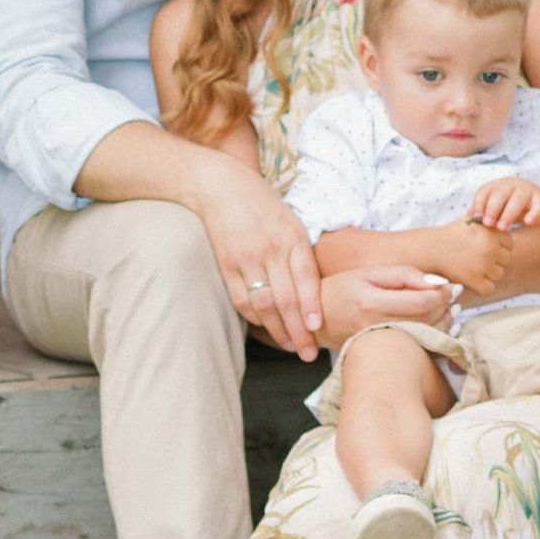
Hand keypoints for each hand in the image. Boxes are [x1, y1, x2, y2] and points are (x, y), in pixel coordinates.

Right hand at [195, 153, 325, 357]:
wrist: (221, 185)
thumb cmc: (264, 205)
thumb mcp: (292, 221)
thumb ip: (303, 254)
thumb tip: (318, 293)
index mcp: (292, 237)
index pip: (306, 279)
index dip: (312, 307)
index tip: (318, 328)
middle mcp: (270, 249)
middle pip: (286, 299)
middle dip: (299, 331)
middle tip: (309, 352)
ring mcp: (246, 258)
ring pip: (263, 305)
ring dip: (277, 331)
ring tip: (290, 346)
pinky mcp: (226, 264)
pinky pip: (241, 299)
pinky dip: (255, 318)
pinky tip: (267, 328)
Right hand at [326, 263, 452, 341]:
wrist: (316, 321)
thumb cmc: (341, 290)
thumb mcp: (368, 273)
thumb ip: (403, 275)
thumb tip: (435, 283)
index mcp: (371, 303)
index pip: (421, 303)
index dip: (442, 294)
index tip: (451, 286)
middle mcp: (376, 328)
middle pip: (427, 321)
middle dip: (446, 307)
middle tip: (453, 294)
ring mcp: (379, 344)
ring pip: (425, 337)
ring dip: (444, 322)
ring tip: (448, 307)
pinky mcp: (383, 353)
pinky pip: (417, 347)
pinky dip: (433, 335)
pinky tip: (437, 324)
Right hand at [440, 218, 525, 305]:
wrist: (431, 249)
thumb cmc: (451, 235)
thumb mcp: (470, 220)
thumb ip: (489, 218)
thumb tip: (502, 219)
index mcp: (491, 232)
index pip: (509, 243)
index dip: (499, 246)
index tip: (485, 246)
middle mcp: (490, 248)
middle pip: (506, 260)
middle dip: (495, 260)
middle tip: (478, 258)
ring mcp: (483, 265)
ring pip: (498, 274)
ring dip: (488, 273)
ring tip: (474, 267)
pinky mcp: (474, 280)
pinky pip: (489, 288)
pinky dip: (481, 286)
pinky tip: (471, 278)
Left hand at [471, 176, 539, 234]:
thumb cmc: (514, 210)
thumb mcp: (499, 209)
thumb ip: (485, 211)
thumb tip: (469, 214)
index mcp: (499, 185)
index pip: (486, 190)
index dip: (479, 202)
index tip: (476, 217)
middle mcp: (513, 184)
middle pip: (500, 192)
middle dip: (492, 208)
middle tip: (488, 224)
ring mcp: (529, 190)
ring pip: (518, 198)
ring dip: (509, 213)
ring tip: (503, 228)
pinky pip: (539, 206)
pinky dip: (534, 214)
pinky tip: (528, 223)